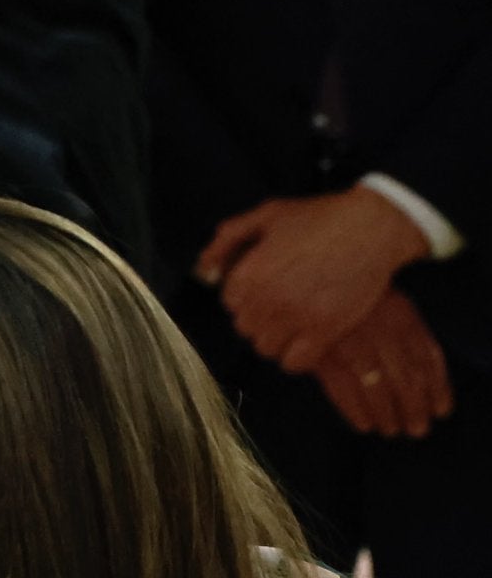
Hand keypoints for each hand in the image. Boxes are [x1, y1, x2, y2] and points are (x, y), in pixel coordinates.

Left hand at [197, 185, 430, 371]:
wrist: (373, 226)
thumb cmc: (321, 218)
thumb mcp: (268, 215)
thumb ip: (228, 238)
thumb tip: (203, 268)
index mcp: (247, 275)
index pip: (230, 304)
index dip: (248, 296)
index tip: (268, 287)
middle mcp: (266, 301)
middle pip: (246, 328)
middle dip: (261, 317)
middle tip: (285, 302)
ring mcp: (295, 319)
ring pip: (266, 348)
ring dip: (278, 337)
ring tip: (297, 319)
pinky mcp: (324, 331)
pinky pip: (295, 363)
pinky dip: (298, 355)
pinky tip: (309, 338)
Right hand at [311, 288, 452, 438]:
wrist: (302, 274)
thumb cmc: (344, 290)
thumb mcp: (384, 298)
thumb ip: (406, 329)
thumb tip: (428, 372)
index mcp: (400, 314)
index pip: (428, 358)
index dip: (438, 388)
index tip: (441, 409)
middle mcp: (379, 328)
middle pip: (406, 377)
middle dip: (413, 407)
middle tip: (417, 429)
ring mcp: (349, 340)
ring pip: (376, 386)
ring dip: (386, 413)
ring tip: (391, 429)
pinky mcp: (320, 352)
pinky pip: (342, 388)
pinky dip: (355, 410)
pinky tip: (364, 424)